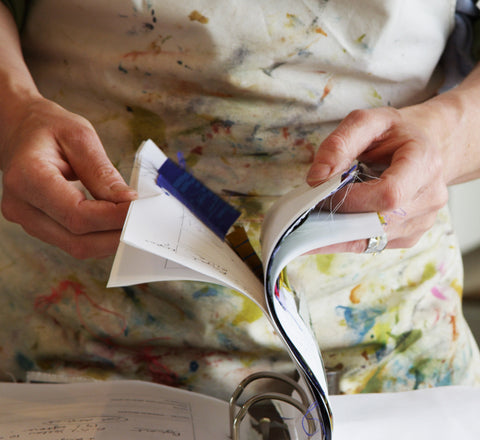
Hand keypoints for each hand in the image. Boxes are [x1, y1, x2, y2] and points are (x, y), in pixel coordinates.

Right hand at [0, 97, 136, 258]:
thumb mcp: (79, 136)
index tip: (138, 209)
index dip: (112, 217)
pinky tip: (115, 222)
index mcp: (27, 178)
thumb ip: (102, 171)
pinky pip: (74, 242)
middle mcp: (21, 206)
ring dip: (109, 239)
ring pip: (77, 247)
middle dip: (116, 234)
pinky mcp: (39, 227)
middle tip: (142, 220)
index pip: (77, 214)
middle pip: (77, 240)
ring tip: (131, 221)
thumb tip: (127, 200)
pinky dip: (99, 237)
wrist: (20, 130)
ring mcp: (27, 220)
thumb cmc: (48, 128)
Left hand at [306, 104, 449, 252]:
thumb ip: (339, 144)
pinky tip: (330, 226)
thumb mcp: (366, 122)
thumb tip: (317, 178)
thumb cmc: (392, 134)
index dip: (351, 199)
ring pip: (372, 238)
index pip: (389, 194)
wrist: (421, 147)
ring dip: (338, 231)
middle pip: (379, 222)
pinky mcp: (408, 236)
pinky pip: (371, 244)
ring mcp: (422, 221)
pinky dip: (345, 238)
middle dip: (340, 217)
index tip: (323, 192)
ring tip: (316, 218)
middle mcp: (429, 197)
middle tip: (311, 208)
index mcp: (424, 163)